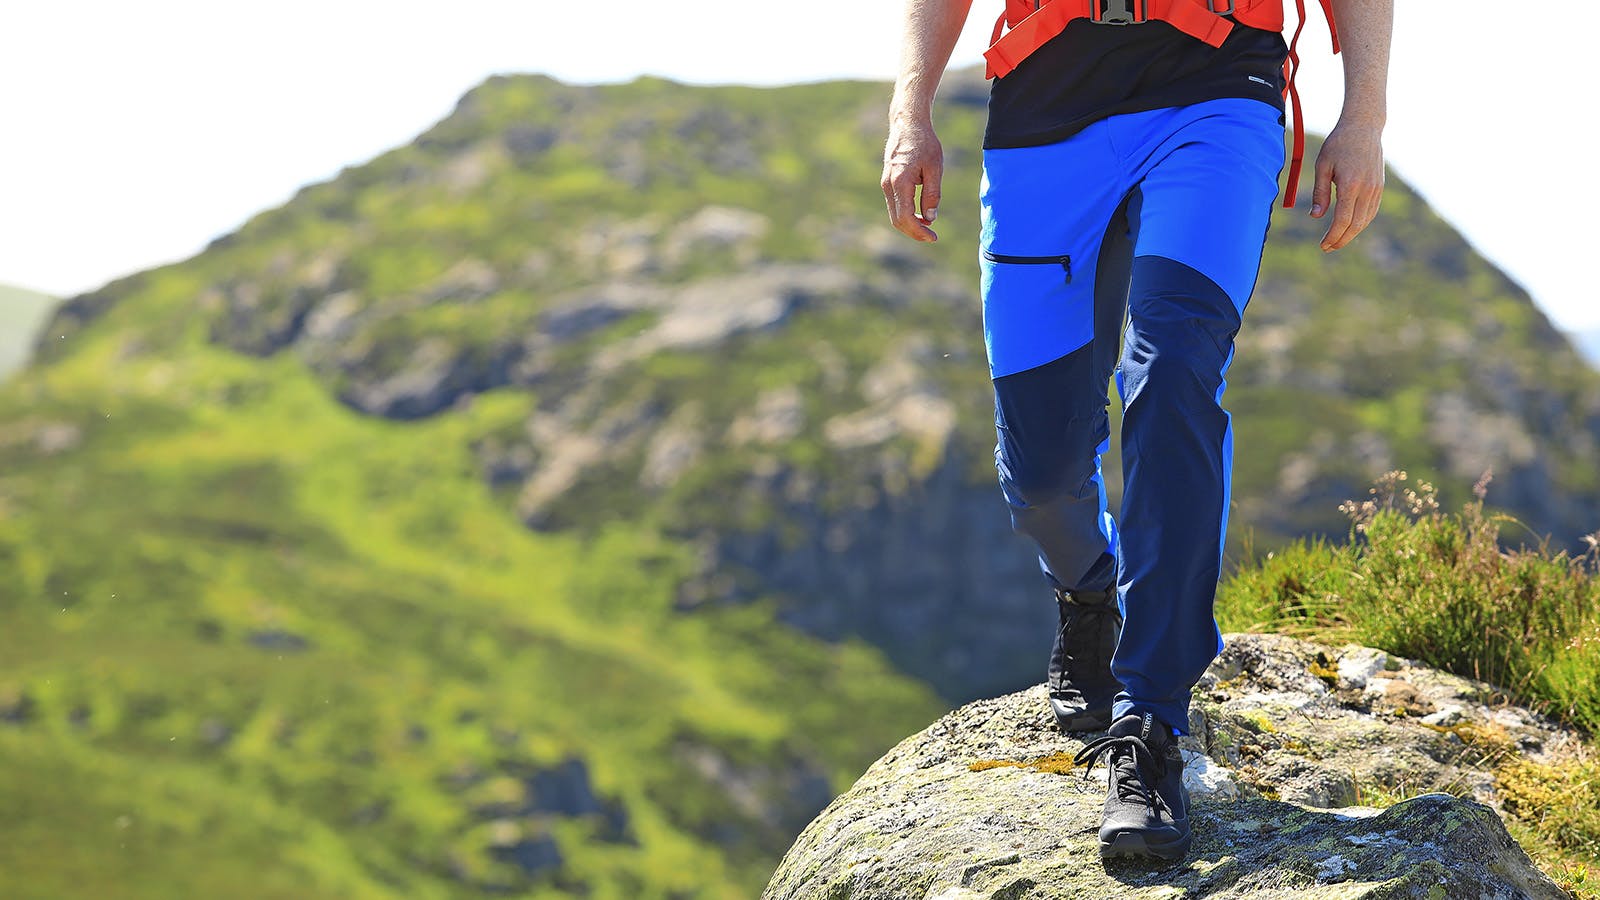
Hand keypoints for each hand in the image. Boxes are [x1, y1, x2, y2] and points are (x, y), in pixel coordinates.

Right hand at [881, 115, 943, 242]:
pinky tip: (920, 213)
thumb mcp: (935, 168)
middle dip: (914, 232)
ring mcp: (885, 183)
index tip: (933, 237)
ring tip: (928, 225)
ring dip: (910, 224)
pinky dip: (906, 214)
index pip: (906, 217)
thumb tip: (930, 218)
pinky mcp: (887, 181)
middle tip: (932, 236)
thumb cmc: (924, 143)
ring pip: (894, 214)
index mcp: (900, 182)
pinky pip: (894, 204)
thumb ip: (932, 194)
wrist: (907, 123)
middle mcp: (888, 185)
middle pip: (897, 220)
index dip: (918, 232)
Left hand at [1309, 121, 1384, 251]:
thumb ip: (1320, 193)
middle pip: (1356, 224)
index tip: (1323, 245)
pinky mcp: (1380, 187)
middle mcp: (1367, 189)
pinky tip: (1349, 227)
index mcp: (1351, 185)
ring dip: (1351, 234)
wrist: (1363, 128)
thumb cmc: (1338, 145)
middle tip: (1327, 248)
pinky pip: (1371, 211)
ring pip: (1365, 220)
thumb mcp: (1322, 166)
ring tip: (1336, 241)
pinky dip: (1361, 223)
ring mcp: (1376, 188)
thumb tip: (1316, 217)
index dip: (1333, 236)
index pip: (1343, 220)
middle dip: (1341, 240)